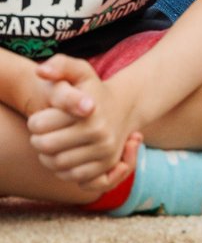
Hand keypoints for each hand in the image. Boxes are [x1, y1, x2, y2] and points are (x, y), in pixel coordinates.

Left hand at [26, 60, 140, 192]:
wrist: (126, 106)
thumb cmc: (94, 88)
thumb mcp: (80, 71)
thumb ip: (60, 65)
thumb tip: (41, 72)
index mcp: (88, 111)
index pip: (38, 125)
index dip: (34, 122)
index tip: (41, 118)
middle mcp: (99, 132)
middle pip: (45, 146)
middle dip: (38, 141)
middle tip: (42, 134)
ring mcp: (104, 151)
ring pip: (57, 164)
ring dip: (48, 157)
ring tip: (52, 145)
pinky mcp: (107, 165)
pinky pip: (73, 176)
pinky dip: (63, 170)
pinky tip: (64, 156)